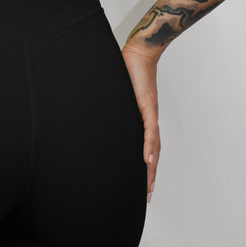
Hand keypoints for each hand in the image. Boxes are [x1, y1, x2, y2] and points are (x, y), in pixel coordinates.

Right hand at [121, 42, 160, 202]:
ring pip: (153, 146)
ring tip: (148, 186)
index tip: (141, 184)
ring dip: (151, 167)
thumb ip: (109, 105)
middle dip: (149, 175)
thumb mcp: (115, 93)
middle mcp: (147, 119)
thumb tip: (92, 110)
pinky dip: (149, 146)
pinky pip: (149, 130)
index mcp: (139, 118)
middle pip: (151, 153)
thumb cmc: (126, 68)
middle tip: (146, 195)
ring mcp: (148, 113)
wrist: (139, 51)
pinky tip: (148, 160)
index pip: (144, 147)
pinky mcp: (146, 105)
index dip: (144, 166)